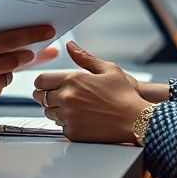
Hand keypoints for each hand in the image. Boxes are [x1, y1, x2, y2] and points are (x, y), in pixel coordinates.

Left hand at [33, 41, 149, 142]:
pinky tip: (81, 119)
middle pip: (41, 97)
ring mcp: (69, 116)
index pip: (40, 80)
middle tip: (59, 97)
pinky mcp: (73, 132)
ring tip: (73, 107)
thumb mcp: (108, 69)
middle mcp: (67, 97)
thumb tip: (69, 45)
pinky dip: (67, 123)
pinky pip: (60, 126)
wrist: (136, 120)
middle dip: (47, 96)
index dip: (42, 83)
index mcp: (73, 79)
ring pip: (48, 112)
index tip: (47, 85)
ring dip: (55, 110)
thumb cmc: (124, 95)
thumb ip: (84, 57)